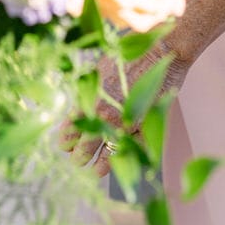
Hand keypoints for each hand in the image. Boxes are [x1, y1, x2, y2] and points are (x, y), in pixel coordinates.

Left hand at [61, 48, 186, 177]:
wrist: (159, 53)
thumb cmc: (128, 56)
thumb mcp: (98, 71)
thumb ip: (87, 92)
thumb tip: (79, 107)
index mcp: (89, 101)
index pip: (70, 130)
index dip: (66, 141)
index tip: (65, 146)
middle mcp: (104, 117)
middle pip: (84, 148)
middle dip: (79, 157)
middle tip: (77, 161)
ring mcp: (124, 126)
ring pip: (107, 157)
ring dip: (99, 166)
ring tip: (95, 171)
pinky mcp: (145, 128)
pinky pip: (133, 152)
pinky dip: (126, 160)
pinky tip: (121, 165)